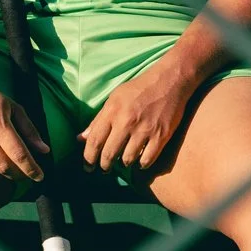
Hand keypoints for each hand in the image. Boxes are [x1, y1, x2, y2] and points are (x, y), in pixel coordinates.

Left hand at [80, 59, 195, 174]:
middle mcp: (127, 122)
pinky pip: (148, 159)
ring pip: (128, 159)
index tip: (88, 167)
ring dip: (124, 164)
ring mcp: (145, 130)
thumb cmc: (139, 89)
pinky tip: (140, 162)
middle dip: (105, 166)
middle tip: (105, 169)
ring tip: (123, 162)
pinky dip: (142, 165)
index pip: (94, 141)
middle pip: (110, 154)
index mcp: (113, 111)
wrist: (170, 81)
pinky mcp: (161, 135)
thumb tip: (80, 139)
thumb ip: (98, 120)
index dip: (88, 158)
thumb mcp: (114, 98)